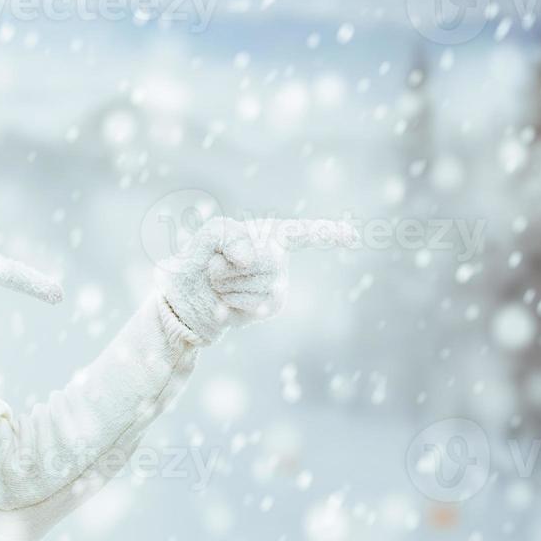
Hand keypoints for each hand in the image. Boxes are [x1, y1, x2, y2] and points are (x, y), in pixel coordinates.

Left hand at [157, 217, 355, 343]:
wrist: (185, 300)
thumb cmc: (199, 260)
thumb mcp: (208, 236)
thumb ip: (228, 235)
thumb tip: (250, 257)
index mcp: (269, 234)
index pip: (304, 232)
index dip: (329, 233)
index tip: (355, 235)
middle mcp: (279, 258)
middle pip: (269, 258)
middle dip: (233, 263)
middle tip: (215, 268)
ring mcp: (277, 285)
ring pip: (259, 282)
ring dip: (227, 283)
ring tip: (218, 285)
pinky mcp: (270, 308)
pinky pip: (255, 303)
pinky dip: (231, 302)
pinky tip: (221, 304)